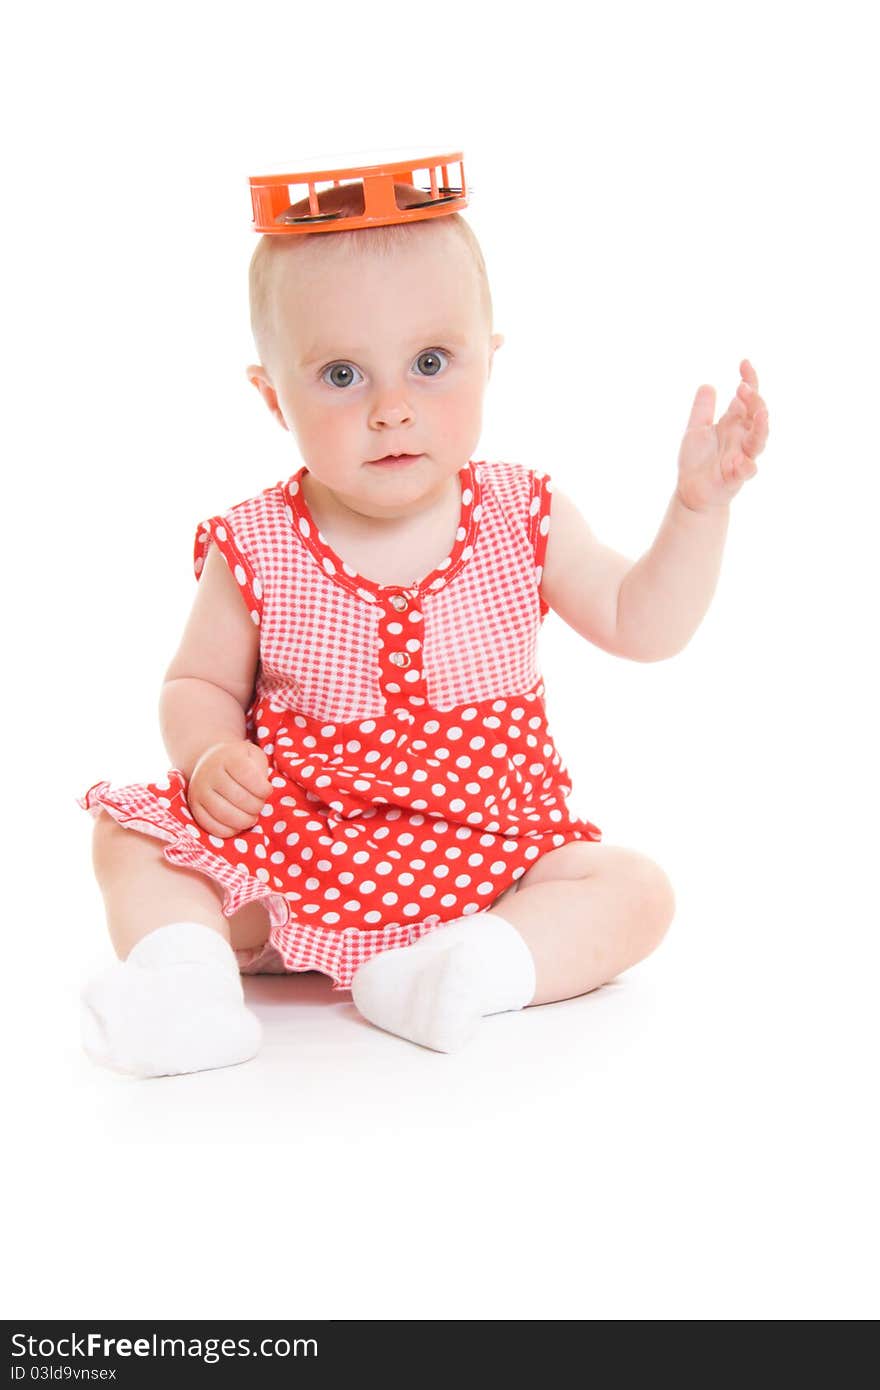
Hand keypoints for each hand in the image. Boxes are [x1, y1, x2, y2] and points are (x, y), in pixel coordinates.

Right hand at [187, 740, 272, 837]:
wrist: (209, 761)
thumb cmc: (238, 761)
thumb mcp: (253, 756)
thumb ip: (260, 769)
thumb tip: (263, 792)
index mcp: (228, 758)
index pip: (248, 776)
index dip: (263, 789)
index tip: (267, 791)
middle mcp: (210, 773)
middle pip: (239, 798)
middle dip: (256, 806)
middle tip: (259, 805)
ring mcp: (199, 790)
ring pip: (225, 815)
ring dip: (245, 821)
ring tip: (251, 817)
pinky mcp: (194, 806)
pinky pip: (211, 826)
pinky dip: (229, 831)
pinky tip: (237, 824)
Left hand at [676, 359, 769, 512]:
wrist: (691, 489)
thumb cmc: (697, 460)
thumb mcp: (695, 429)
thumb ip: (703, 409)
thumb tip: (708, 384)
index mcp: (734, 423)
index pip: (748, 398)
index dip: (750, 380)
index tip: (744, 363)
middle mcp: (742, 437)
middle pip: (756, 414)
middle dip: (753, 400)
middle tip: (743, 388)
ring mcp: (742, 456)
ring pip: (759, 440)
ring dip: (761, 427)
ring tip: (761, 413)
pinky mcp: (736, 477)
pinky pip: (747, 471)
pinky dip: (746, 466)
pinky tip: (741, 460)